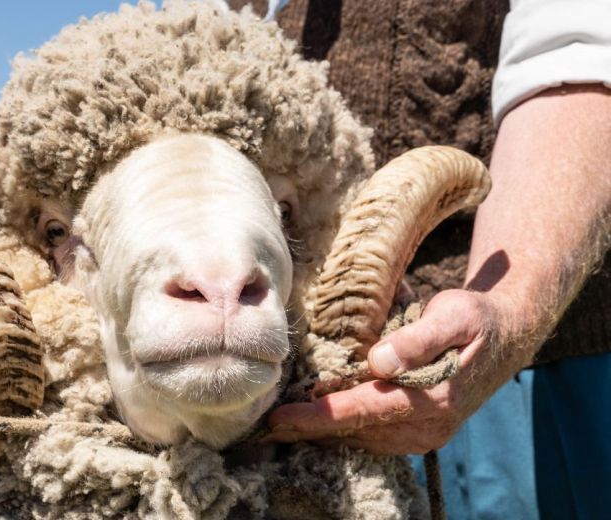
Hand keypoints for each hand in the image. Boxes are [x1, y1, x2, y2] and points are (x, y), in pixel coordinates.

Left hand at [264, 289, 527, 453]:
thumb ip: (417, 338)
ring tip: (279, 424)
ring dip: (321, 432)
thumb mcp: (454, 315)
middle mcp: (427, 428)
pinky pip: (370, 436)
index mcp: (433, 400)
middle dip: (308, 430)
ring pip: (359, 438)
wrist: (507, 337)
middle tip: (263, 427)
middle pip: (353, 432)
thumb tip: (379, 360)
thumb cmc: (475, 319)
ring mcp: (423, 436)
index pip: (361, 412)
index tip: (279, 417)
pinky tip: (314, 418)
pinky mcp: (417, 435)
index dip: (317, 417)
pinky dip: (341, 428)